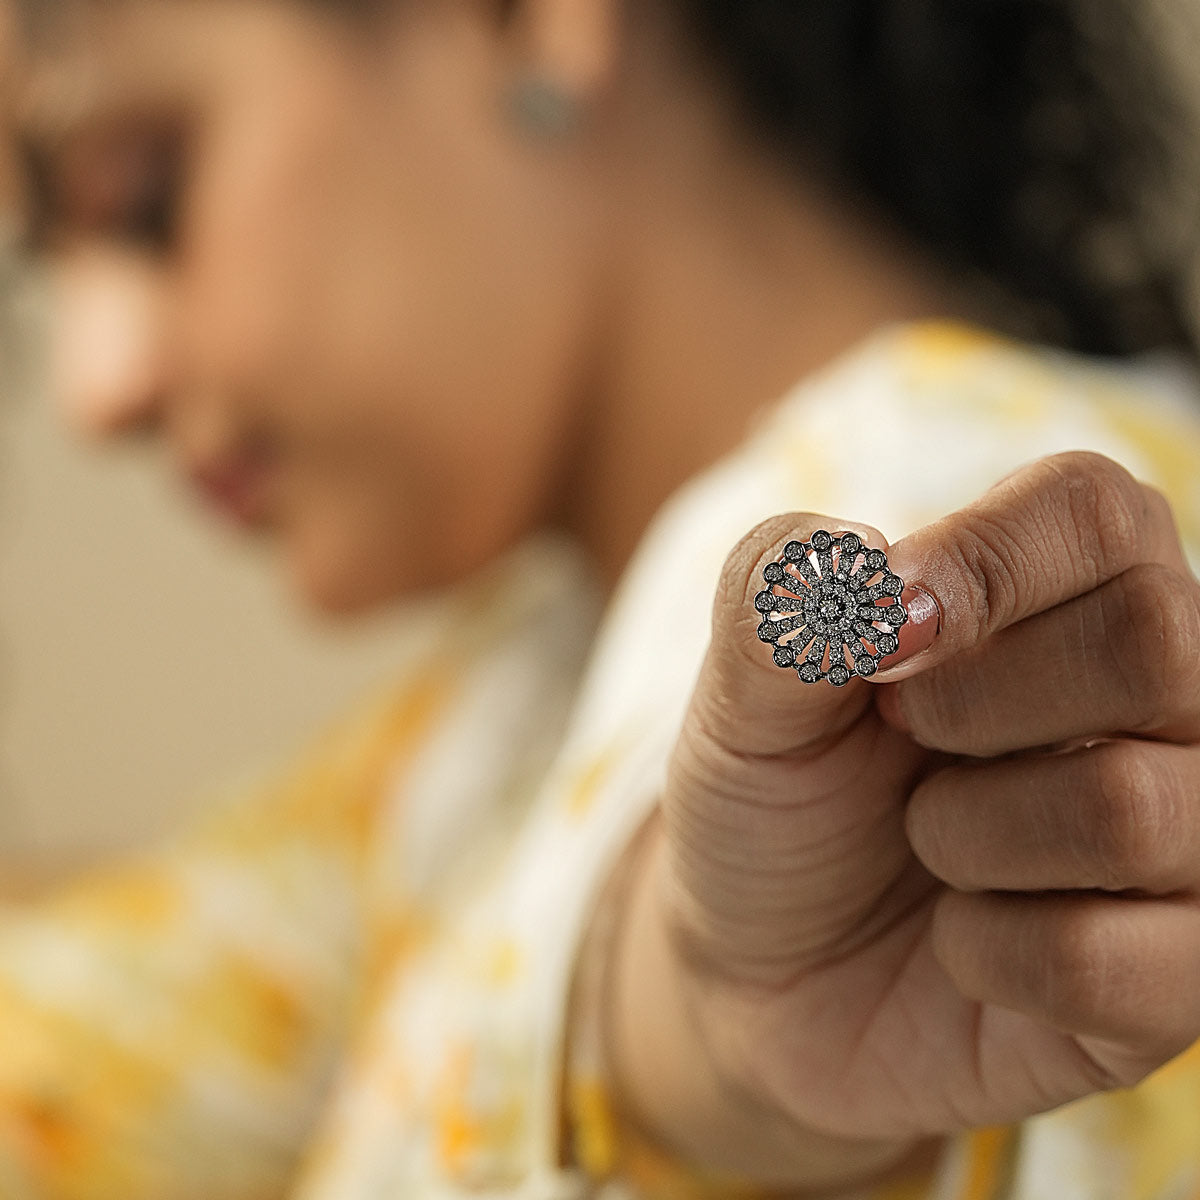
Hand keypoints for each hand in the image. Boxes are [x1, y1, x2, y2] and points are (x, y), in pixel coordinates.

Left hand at [606, 450, 1199, 1190]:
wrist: (762, 965)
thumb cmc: (777, 800)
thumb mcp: (743, 696)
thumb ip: (781, 606)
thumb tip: (859, 565)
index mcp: (1066, 592)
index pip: (1096, 509)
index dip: (982, 560)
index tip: (884, 628)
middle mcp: (1159, 700)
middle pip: (1151, 642)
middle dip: (967, 704)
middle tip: (900, 734)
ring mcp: (1184, 840)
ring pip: (1127, 807)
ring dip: (959, 832)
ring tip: (925, 839)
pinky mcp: (1169, 977)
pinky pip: (1103, 960)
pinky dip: (982, 949)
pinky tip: (959, 936)